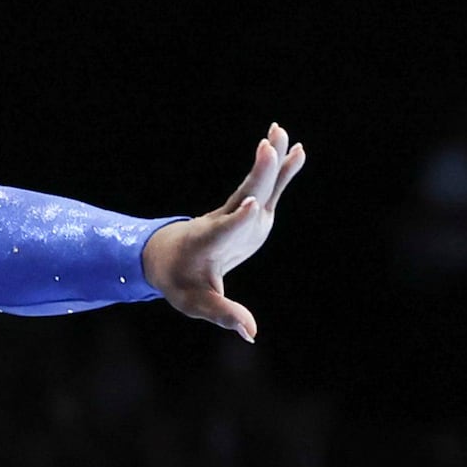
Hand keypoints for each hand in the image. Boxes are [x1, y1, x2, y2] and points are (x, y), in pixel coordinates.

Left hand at [143, 126, 303, 342]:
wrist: (168, 257)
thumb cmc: (181, 282)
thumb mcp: (197, 303)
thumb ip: (224, 314)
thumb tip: (251, 333)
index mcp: (210, 243)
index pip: (226, 230)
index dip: (239, 219)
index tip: (251, 205)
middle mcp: (225, 222)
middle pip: (243, 195)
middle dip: (257, 174)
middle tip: (267, 146)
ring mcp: (239, 215)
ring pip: (256, 184)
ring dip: (269, 160)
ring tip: (281, 132)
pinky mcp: (249, 214)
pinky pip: (267, 188)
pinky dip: (281, 170)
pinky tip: (298, 149)